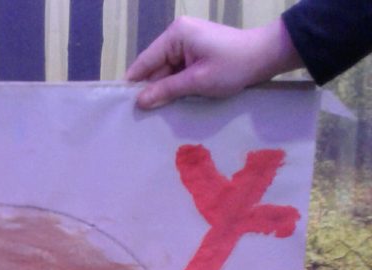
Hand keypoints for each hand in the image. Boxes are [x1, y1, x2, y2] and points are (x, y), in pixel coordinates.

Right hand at [125, 16, 302, 109]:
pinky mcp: (195, 53)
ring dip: (164, 90)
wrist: (264, 56)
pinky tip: (172, 103)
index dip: (134, 84)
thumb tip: (139, 102)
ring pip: (166, 72)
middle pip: (155, 68)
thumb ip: (166, 90)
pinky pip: (177, 72)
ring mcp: (187, 44)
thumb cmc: (232, 66)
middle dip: (150, 89)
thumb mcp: (197, 81)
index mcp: (175, 35)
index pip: (145, 62)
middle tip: (139, 118)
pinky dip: (176, 87)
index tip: (121, 106)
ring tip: (155, 115)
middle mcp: (177, 35)